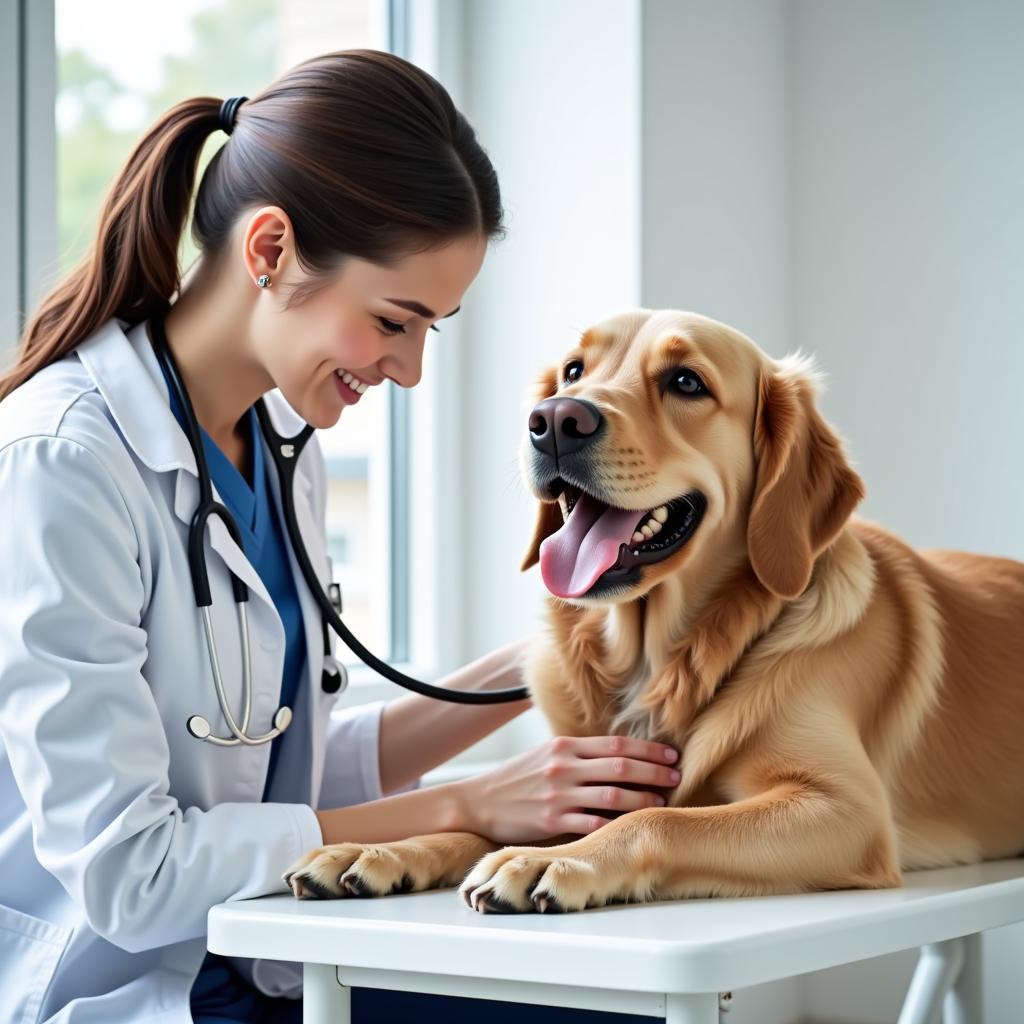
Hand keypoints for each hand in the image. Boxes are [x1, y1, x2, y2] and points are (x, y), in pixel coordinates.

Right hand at [456, 735, 680, 844]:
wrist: (481, 800)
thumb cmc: (520, 778)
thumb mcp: (548, 755)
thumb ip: (581, 755)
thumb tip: (623, 758)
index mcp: (565, 746)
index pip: (616, 744)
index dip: (648, 751)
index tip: (671, 757)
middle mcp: (564, 766)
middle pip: (620, 767)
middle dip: (654, 773)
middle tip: (677, 778)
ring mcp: (558, 794)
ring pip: (612, 796)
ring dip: (643, 799)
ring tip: (662, 803)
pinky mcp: (552, 821)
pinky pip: (592, 823)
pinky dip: (616, 824)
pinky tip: (633, 826)